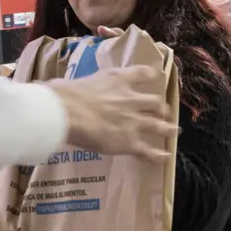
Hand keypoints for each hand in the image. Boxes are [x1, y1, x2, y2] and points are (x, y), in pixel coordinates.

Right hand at [45, 53, 176, 161]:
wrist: (67, 111)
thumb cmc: (65, 94)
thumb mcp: (75, 82)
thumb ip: (77, 86)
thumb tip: (57, 88)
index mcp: (118, 80)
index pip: (142, 73)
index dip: (152, 75)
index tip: (156, 76)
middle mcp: (130, 99)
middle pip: (155, 102)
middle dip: (161, 107)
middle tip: (162, 111)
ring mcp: (133, 121)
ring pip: (158, 125)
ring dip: (168, 128)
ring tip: (173, 131)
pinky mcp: (129, 142)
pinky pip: (148, 150)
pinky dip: (158, 155)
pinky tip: (165, 157)